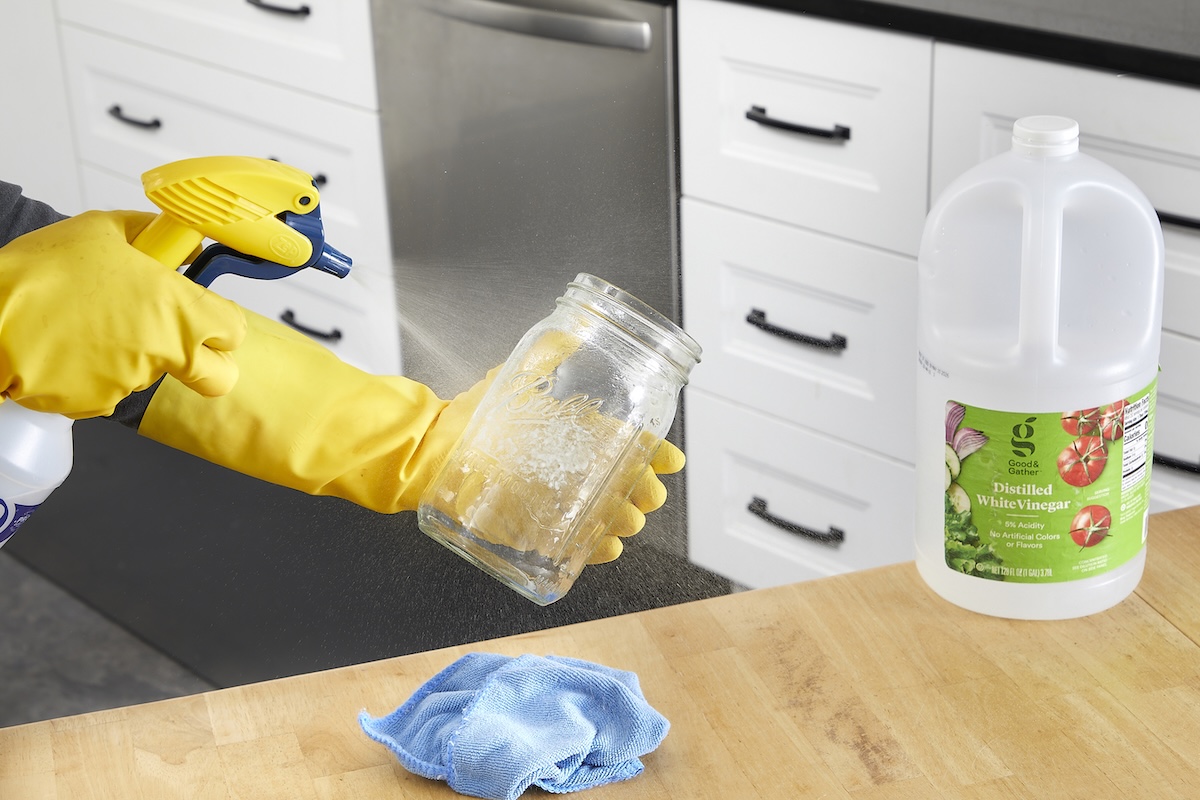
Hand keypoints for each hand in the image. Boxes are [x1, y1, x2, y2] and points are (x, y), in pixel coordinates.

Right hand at [0, 210, 246, 417]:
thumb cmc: (42, 273)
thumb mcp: (99, 231)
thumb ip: (150, 234)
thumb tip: (180, 242)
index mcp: (179, 311)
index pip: (234, 331)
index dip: (222, 322)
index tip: (206, 314)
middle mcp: (165, 352)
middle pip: (217, 376)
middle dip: (206, 363)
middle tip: (178, 341)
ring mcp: (133, 382)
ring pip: (154, 377)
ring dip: (134, 358)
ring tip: (92, 326)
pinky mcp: (98, 404)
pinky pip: (110, 390)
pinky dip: (96, 374)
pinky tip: (70, 347)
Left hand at [422, 355, 685, 565]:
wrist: (432, 450)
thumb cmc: (473, 416)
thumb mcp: (516, 378)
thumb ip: (549, 354)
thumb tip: (572, 332)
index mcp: (579, 434)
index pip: (631, 445)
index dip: (656, 453)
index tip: (670, 460)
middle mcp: (573, 469)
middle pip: (624, 484)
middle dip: (643, 489)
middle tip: (647, 494)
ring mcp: (557, 501)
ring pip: (605, 516)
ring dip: (622, 520)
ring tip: (625, 521)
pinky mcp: (535, 528)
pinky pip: (573, 545)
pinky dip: (593, 549)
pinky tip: (603, 547)